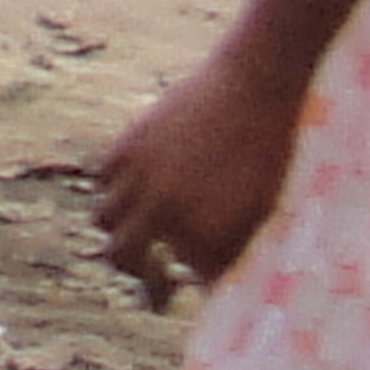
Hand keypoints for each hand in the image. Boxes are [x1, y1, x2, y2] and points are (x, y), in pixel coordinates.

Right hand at [93, 49, 309, 310]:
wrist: (255, 83)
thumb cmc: (268, 147)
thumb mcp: (264, 206)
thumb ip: (235, 247)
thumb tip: (209, 283)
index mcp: (206, 234)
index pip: (187, 276)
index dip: (189, 283)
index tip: (188, 286)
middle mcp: (165, 212)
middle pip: (125, 259)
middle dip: (140, 276)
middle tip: (153, 282)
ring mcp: (141, 179)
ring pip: (105, 221)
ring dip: (120, 230)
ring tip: (139, 232)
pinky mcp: (126, 145)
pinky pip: (100, 179)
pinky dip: (112, 187)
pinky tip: (135, 188)